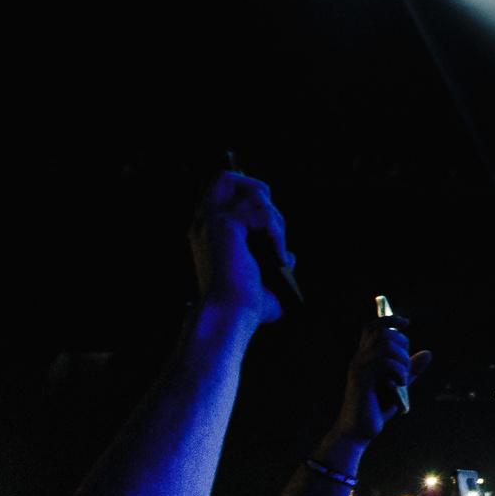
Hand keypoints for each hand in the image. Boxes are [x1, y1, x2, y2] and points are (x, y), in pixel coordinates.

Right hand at [189, 171, 290, 325]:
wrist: (229, 318)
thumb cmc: (240, 307)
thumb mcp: (259, 281)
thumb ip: (271, 266)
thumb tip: (290, 258)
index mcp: (207, 232)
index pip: (221, 188)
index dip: (246, 195)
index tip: (266, 223)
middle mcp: (204, 222)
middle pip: (230, 176)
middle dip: (259, 193)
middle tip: (270, 230)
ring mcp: (213, 221)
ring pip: (255, 193)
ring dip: (276, 221)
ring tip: (277, 250)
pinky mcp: (226, 225)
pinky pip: (264, 214)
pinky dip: (278, 235)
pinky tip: (277, 257)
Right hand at [329, 317, 430, 446]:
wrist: (359, 432)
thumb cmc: (377, 409)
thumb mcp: (399, 386)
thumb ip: (410, 370)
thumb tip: (428, 353)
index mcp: (365, 357)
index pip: (372, 327)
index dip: (389, 319)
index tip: (406, 323)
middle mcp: (359, 359)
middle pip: (381, 332)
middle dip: (401, 342)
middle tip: (406, 364)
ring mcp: (359, 368)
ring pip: (385, 345)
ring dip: (402, 359)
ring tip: (404, 377)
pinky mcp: (362, 380)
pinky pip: (384, 362)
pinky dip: (399, 370)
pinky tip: (400, 384)